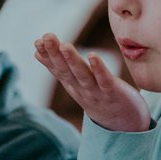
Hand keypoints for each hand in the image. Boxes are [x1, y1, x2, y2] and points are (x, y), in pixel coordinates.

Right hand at [34, 34, 150, 132]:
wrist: (123, 122)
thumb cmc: (98, 96)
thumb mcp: (75, 83)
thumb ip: (59, 69)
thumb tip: (38, 53)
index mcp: (72, 85)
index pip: (57, 69)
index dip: (47, 56)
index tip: (37, 42)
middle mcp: (81, 88)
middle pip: (66, 71)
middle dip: (55, 54)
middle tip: (47, 37)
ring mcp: (96, 92)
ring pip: (82, 75)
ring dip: (72, 60)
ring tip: (64, 45)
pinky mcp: (112, 92)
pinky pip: (104, 80)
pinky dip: (98, 68)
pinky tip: (92, 55)